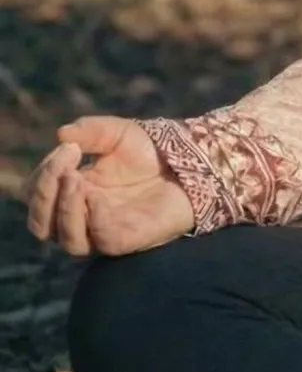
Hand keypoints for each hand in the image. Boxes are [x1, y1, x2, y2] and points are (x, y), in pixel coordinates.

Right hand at [21, 116, 195, 257]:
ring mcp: (104, 231)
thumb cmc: (151, 151)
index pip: (38, 197)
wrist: (193, 162)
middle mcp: (83, 217)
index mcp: (73, 192)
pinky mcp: (129, 239)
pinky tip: (97, 195)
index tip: (65, 150)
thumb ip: (91, 131)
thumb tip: (61, 133)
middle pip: (43, 225)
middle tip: (63, 165)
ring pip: (69, 240)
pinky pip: (103, 240)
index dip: (42, 177)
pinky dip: (95, 219)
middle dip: (45, 194)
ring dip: (65, 209)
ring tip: (76, 178)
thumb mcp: (119, 133)